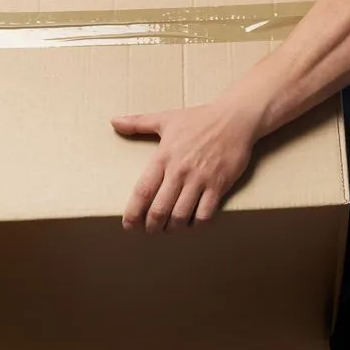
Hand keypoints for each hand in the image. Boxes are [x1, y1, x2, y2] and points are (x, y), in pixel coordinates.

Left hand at [113, 99, 262, 232]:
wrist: (235, 118)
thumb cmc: (199, 118)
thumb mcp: (166, 118)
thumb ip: (138, 123)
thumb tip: (114, 122)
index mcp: (163, 157)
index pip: (143, 191)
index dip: (133, 212)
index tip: (128, 224)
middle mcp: (179, 171)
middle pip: (160, 209)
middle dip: (152, 226)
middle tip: (150, 230)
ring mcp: (200, 179)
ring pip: (181, 215)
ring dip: (173, 228)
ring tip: (170, 228)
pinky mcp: (219, 185)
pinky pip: (205, 214)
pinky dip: (197, 224)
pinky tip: (193, 223)